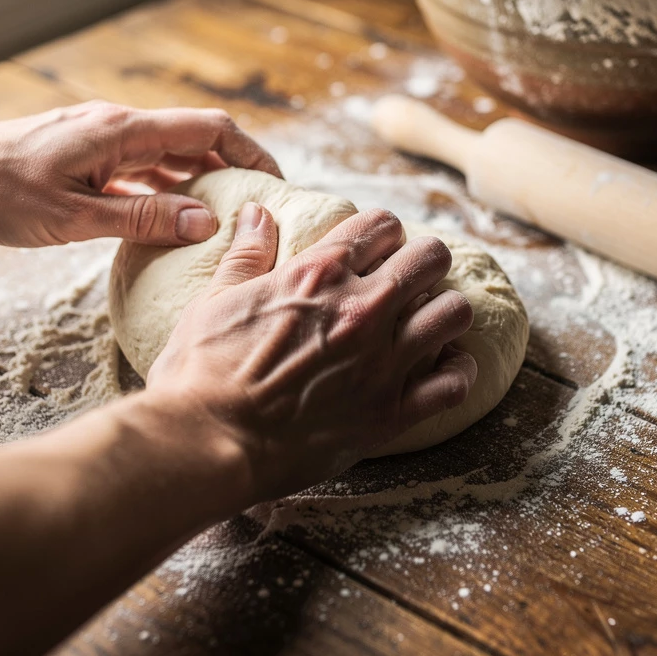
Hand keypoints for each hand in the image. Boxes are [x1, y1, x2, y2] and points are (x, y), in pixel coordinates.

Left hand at [0, 100, 280, 246]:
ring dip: (198, 182)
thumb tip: (206, 222)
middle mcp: (117, 128)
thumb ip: (143, 220)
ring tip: (223, 218)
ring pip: (166, 157)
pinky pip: (137, 171)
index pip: (210, 128)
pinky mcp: (82, 160)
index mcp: (122, 130)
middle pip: (193, 141)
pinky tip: (168, 220)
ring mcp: (99, 142)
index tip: (276, 183)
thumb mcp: (73, 217)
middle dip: (232, 170)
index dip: (251, 151)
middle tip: (257, 209)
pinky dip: (161, 192)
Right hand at [143, 204, 476, 502]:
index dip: (383, 232)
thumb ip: (246, 254)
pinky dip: (456, 372)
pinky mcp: (390, 412)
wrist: (205, 442)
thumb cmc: (200, 372)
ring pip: (455, 312)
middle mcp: (360, 309)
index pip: (382, 224)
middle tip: (409, 280)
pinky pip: (456, 382)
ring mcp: (381, 361)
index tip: (376, 249)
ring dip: (444, 312)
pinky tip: (441, 370)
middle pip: (430, 257)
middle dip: (424, 262)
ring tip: (427, 323)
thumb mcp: (215, 299)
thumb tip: (257, 212)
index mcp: (318, 273)